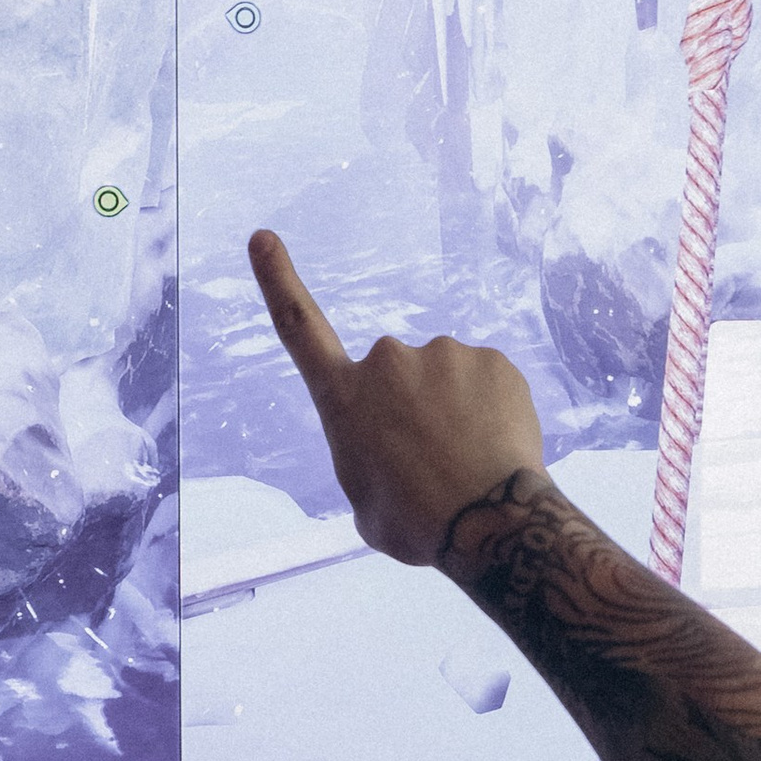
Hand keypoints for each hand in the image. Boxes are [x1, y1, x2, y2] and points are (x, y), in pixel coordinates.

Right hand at [249, 228, 548, 564]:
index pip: (300, 328)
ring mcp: (442, 354)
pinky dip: (493, 411)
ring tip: (466, 463)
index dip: (278, 280)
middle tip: (433, 463)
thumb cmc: (418, 524)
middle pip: (397, 378)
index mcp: (344, 398)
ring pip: (446, 380)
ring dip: (456, 412)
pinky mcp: (492, 359)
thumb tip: (392, 451)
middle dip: (414, 409)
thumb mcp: (366, 504)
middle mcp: (387, 361)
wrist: (489, 522)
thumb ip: (369, 461)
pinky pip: (488, 383)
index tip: (263, 236)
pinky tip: (497, 449)